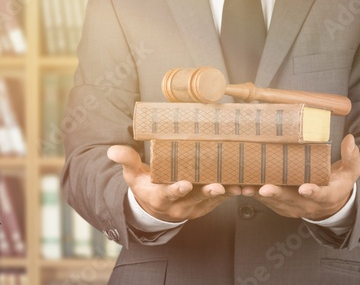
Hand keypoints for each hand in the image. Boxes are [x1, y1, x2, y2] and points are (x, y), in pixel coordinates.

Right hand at [107, 145, 240, 221]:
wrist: (157, 208)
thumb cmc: (145, 186)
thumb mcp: (132, 175)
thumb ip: (127, 161)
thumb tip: (112, 150)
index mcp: (160, 196)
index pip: (167, 194)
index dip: (175, 190)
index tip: (183, 184)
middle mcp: (179, 204)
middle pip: (195, 197)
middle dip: (206, 191)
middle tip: (218, 186)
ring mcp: (195, 206)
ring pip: (213, 200)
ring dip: (227, 193)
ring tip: (239, 186)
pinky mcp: (208, 205)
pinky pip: (223, 200)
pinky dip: (234, 192)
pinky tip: (247, 185)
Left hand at [241, 134, 359, 219]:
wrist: (330, 205)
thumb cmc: (339, 183)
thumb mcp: (351, 171)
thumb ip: (351, 157)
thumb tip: (350, 139)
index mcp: (327, 195)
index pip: (321, 195)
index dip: (312, 192)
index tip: (304, 188)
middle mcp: (308, 204)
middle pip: (291, 200)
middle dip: (276, 194)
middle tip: (264, 188)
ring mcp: (292, 207)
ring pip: (274, 202)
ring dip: (259, 195)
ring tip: (244, 187)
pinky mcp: (280, 206)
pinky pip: (265, 201)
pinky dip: (253, 194)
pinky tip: (240, 185)